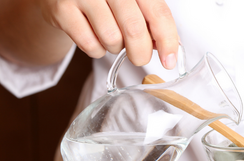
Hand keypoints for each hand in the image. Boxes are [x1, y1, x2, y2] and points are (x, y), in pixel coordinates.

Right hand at [39, 0, 178, 66]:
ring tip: (111, 38)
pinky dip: (97, 50)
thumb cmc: (106, 1)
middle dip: (140, 53)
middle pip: (134, 29)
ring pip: (112, 38)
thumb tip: (168, 49)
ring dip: (116, 48)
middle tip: (139, 58)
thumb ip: (151, 22)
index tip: (169, 61)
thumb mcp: (133, 4)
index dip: (167, 40)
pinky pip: (90, 44)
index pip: (158, 12)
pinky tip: (95, 38)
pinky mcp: (62, 9)